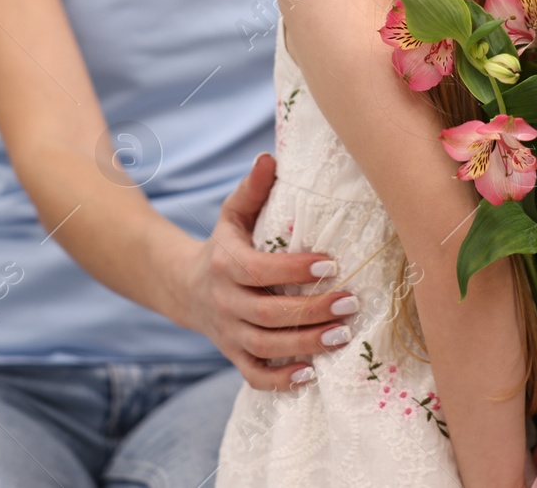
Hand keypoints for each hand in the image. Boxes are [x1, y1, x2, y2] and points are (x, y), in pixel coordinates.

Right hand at [177, 152, 357, 391]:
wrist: (187, 287)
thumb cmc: (225, 244)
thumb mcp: (232, 214)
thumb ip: (252, 189)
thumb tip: (269, 157)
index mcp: (227, 264)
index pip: (262, 271)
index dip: (296, 270)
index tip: (331, 264)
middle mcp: (225, 302)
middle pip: (269, 314)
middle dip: (312, 310)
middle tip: (350, 302)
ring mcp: (228, 333)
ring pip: (266, 347)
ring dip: (306, 344)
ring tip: (342, 335)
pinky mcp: (233, 355)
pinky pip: (255, 375)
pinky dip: (282, 380)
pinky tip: (312, 372)